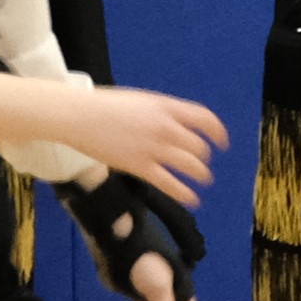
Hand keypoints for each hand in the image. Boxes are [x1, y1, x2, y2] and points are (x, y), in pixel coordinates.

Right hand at [59, 86, 224, 200]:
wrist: (78, 115)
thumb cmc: (104, 106)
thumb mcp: (141, 101)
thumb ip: (162, 113)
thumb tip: (177, 125)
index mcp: (166, 106)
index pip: (204, 118)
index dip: (218, 132)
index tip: (222, 142)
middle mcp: (165, 126)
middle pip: (199, 146)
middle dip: (204, 156)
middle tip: (202, 162)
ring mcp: (154, 147)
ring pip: (191, 165)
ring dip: (202, 174)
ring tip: (204, 179)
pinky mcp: (140, 166)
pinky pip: (171, 183)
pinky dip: (186, 193)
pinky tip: (192, 199)